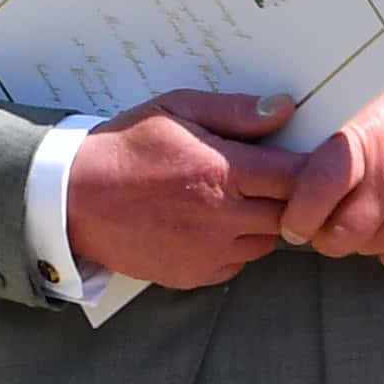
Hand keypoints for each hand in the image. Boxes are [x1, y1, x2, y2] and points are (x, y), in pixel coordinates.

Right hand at [61, 90, 300, 290]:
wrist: (72, 199)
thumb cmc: (126, 147)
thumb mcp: (177, 110)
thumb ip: (235, 111)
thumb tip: (286, 108)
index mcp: (222, 172)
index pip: (297, 177)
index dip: (311, 170)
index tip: (309, 161)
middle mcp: (222, 218)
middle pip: (290, 215)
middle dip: (291, 199)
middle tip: (273, 181)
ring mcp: (209, 252)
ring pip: (267, 242)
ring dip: (264, 223)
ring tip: (237, 200)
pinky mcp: (195, 275)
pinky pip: (238, 263)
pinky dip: (236, 247)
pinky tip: (213, 224)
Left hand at [280, 59, 383, 266]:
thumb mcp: (372, 106)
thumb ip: (333, 139)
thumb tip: (284, 170)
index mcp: (366, 137)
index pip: (316, 187)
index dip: (299, 213)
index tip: (293, 222)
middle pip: (338, 234)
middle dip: (325, 234)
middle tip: (324, 222)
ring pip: (367, 248)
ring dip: (360, 239)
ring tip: (368, 211)